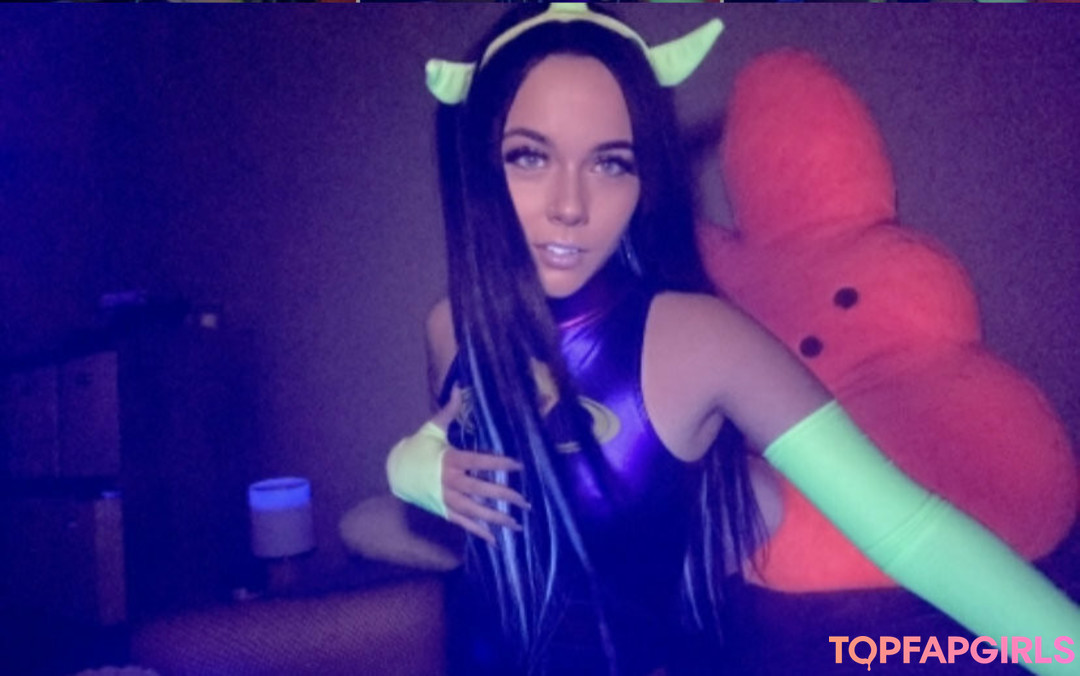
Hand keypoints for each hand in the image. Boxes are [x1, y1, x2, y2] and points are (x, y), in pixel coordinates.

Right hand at [432, 388, 530, 545]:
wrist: (395, 471)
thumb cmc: (418, 448)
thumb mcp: (432, 429)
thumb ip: (449, 411)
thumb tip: (459, 388)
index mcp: (450, 460)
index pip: (480, 461)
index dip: (500, 462)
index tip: (519, 465)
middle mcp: (450, 482)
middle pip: (481, 489)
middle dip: (505, 495)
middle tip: (525, 501)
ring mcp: (446, 499)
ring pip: (476, 511)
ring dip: (497, 518)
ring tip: (517, 524)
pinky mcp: (443, 511)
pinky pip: (464, 524)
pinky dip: (479, 533)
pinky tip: (496, 541)